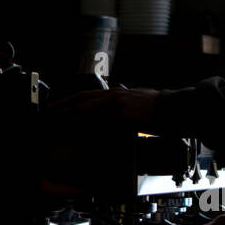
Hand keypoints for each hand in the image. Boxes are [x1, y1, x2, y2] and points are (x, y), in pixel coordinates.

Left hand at [42, 86, 159, 133]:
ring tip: (57, 119)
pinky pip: (102, 120)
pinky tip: (79, 131)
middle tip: (49, 111)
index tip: (59, 107)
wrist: (175, 110)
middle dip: (64, 104)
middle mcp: (115, 95)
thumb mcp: (138, 107)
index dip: (72, 101)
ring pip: (88, 106)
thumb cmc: (160, 112)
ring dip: (71, 113)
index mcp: (117, 94)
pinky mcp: (123, 112)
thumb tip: (116, 117)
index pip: (89, 96)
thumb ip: (124, 110)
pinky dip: (90, 125)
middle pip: (82, 97)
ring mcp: (118, 103)